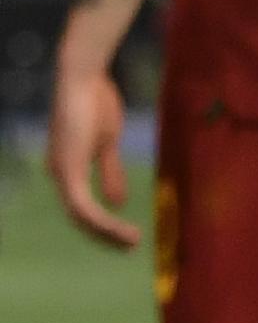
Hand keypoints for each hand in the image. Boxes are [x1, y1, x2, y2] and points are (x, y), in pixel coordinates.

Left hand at [47, 55, 137, 247]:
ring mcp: (61, 176)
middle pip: (81, 218)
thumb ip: (110, 171)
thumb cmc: (95, 100)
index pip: (83, 206)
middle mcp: (59, 176)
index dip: (103, 224)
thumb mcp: (108, 141)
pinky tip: (121, 228)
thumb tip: (118, 202)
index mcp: (67, 168)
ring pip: (82, 219)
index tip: (127, 234)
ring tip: (133, 241)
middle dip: (106, 235)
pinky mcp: (68, 173)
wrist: (83, 77)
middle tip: (132, 245)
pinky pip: (84, 209)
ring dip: (107, 233)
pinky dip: (103, 222)